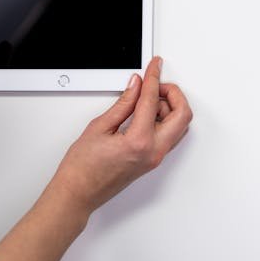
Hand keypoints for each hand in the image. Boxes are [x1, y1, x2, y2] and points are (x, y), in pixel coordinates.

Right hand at [47, 57, 192, 216]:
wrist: (77, 195)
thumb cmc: (81, 169)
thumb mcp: (99, 127)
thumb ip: (123, 104)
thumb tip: (136, 86)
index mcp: (139, 141)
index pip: (153, 100)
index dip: (154, 77)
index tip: (154, 66)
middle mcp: (153, 152)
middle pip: (182, 114)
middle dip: (172, 93)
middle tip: (155, 84)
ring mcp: (155, 158)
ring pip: (179, 125)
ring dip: (170, 108)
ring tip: (146, 99)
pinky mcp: (152, 161)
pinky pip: (169, 136)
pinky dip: (164, 120)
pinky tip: (146, 113)